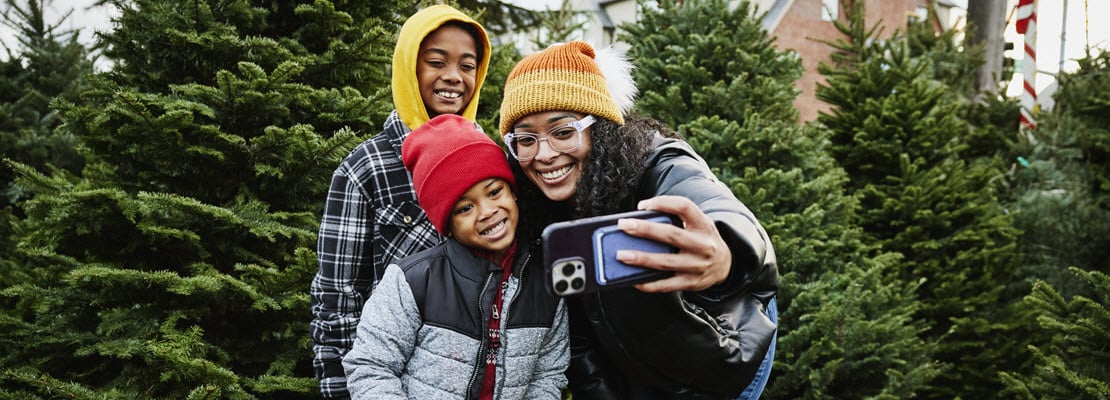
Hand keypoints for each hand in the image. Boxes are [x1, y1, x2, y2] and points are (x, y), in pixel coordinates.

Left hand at [614, 195, 730, 291]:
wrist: (726, 265)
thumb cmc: (703, 240)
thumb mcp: (698, 225)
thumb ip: (677, 220)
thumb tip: (639, 220)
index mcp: (703, 224)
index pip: (684, 207)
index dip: (662, 203)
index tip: (642, 205)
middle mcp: (703, 245)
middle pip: (671, 234)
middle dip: (645, 230)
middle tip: (624, 226)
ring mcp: (697, 265)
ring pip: (666, 262)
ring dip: (642, 258)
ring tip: (622, 255)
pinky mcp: (692, 283)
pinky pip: (667, 285)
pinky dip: (649, 283)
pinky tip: (634, 280)